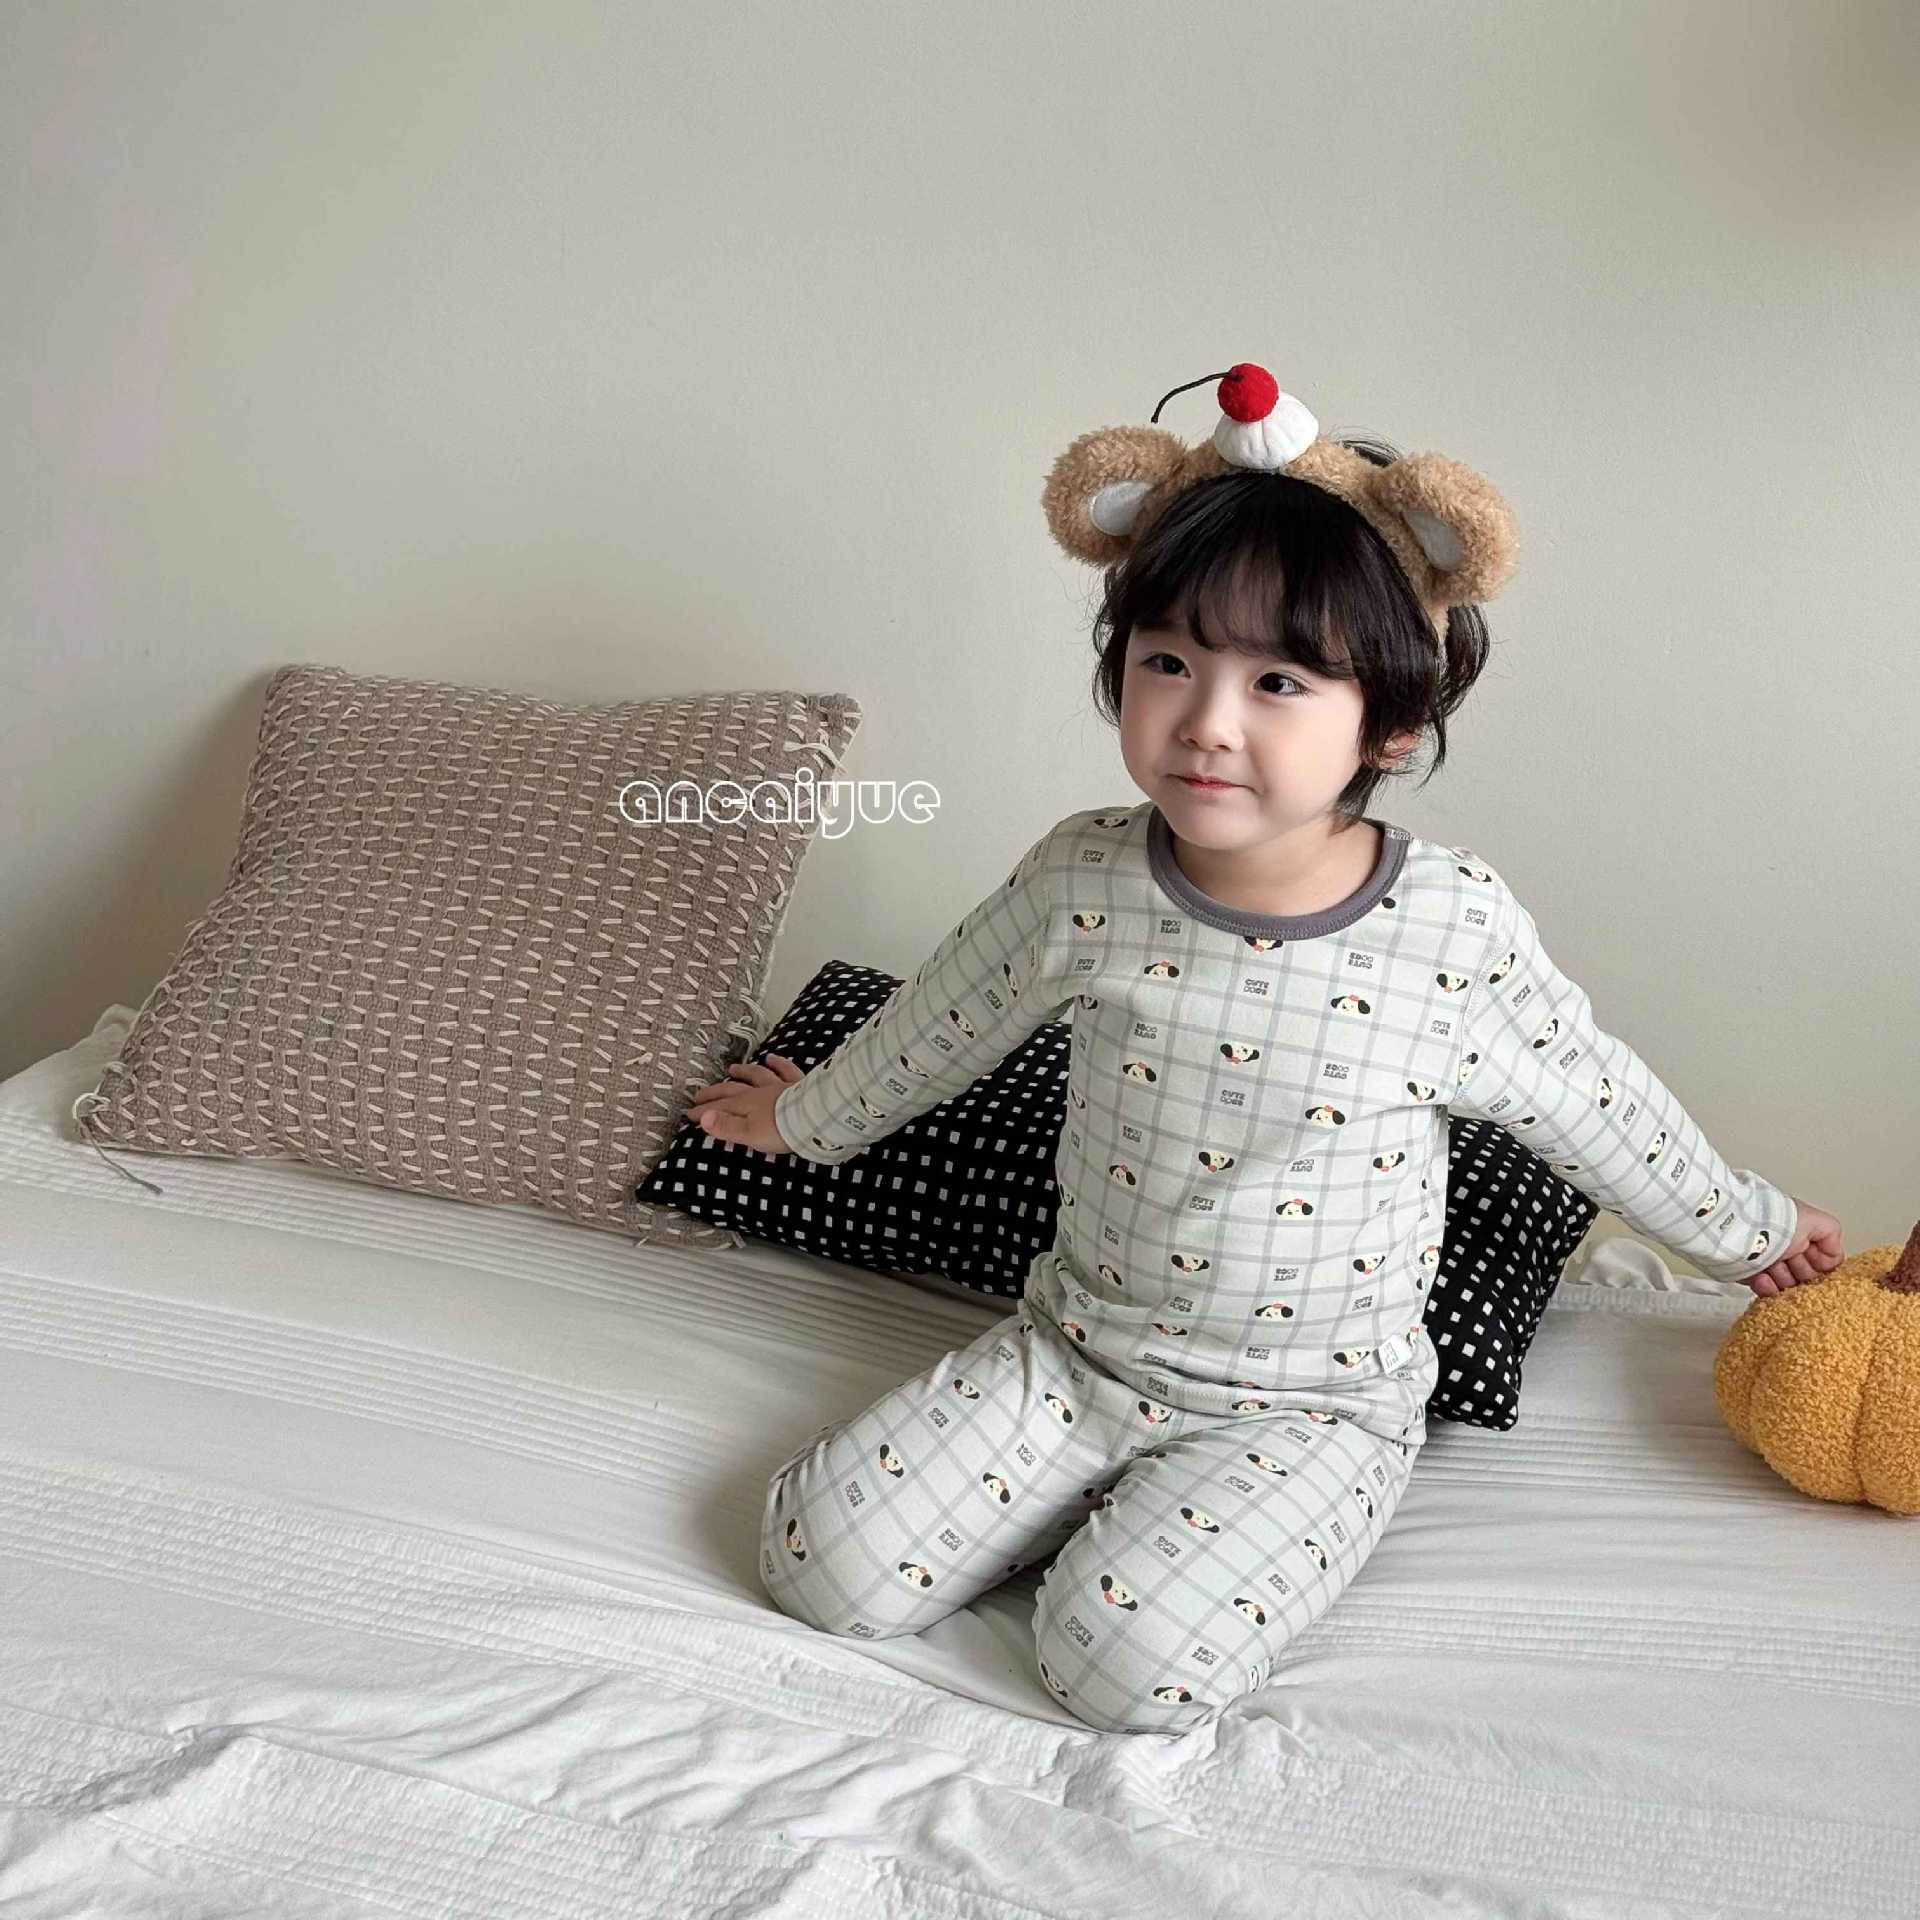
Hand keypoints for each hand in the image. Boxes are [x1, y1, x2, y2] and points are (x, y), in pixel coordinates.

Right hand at [685, 1052, 803, 1155]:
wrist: (813, 1119)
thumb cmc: (780, 1130)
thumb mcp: (748, 1134)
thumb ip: (725, 1126)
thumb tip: (702, 1118)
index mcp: (745, 1105)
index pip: (720, 1107)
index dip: (704, 1111)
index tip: (689, 1113)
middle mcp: (759, 1092)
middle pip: (733, 1089)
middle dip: (716, 1092)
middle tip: (700, 1094)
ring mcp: (779, 1086)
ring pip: (757, 1075)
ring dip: (744, 1072)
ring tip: (733, 1068)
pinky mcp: (798, 1085)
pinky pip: (786, 1071)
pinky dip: (779, 1064)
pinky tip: (773, 1057)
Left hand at [1746, 1198, 1843, 1295]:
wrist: (1737, 1229)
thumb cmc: (1775, 1222)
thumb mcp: (1816, 1221)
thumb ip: (1832, 1235)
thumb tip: (1835, 1258)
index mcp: (1803, 1236)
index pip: (1825, 1263)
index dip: (1822, 1266)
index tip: (1814, 1261)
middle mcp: (1789, 1251)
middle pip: (1808, 1278)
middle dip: (1802, 1273)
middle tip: (1791, 1260)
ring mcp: (1771, 1265)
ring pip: (1789, 1287)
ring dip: (1783, 1279)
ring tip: (1773, 1264)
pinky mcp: (1753, 1276)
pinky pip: (1768, 1292)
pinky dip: (1767, 1287)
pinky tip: (1762, 1277)